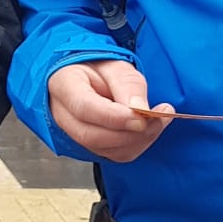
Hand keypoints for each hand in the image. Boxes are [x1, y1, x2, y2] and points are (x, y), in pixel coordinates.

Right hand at [48, 60, 173, 162]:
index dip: (115, 118)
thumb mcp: (115, 66)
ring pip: (105, 150)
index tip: (142, 118)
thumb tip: (141, 110)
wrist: (89, 78)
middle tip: (158, 117)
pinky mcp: (90, 146)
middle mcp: (62, 113)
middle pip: (92, 135)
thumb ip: (128, 85)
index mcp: (64, 85)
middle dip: (130, 133)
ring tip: (160, 119)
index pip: (84, 108)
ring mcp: (73, 133)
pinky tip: (150, 128)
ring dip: (138, 141)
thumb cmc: (98, 69)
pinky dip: (137, 145)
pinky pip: (115, 155)